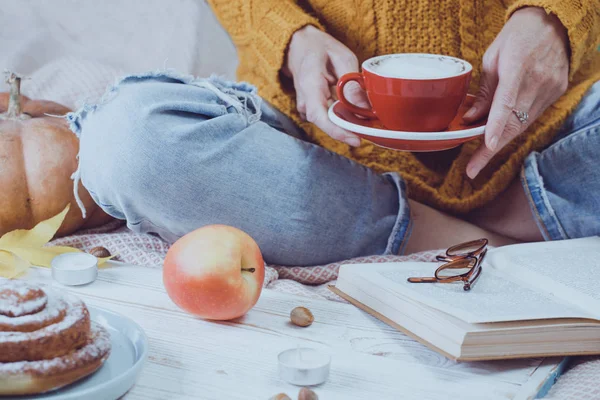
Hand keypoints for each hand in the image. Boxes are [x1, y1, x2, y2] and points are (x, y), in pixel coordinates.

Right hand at [285, 25, 368, 146]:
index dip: (337, 131)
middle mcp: (305, 101)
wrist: (297, 45)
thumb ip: (351, 82)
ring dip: (348, 122)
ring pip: (329, 123)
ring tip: (366, 117)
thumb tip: (364, 107)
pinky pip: (328, 118)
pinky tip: (355, 111)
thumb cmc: (318, 48)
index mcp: (310, 84)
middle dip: (349, 129)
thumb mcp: (341, 57)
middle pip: (326, 124)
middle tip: (371, 128)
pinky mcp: (312, 109)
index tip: (355, 139)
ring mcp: (307, 107)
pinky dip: (343, 117)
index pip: (319, 116)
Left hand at [463, 7, 569, 177]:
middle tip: (472, 169)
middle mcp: (537, 81)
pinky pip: (531, 116)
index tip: (486, 146)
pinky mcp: (556, 92)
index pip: (505, 103)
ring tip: (480, 156)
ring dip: (500, 140)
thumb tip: (470, 118)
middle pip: (513, 123)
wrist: (553, 22)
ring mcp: (550, 88)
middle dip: (491, 149)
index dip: (495, 127)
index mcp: (517, 68)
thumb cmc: (518, 36)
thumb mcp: (493, 57)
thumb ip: (484, 91)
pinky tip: (500, 133)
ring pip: (522, 124)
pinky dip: (514, 126)